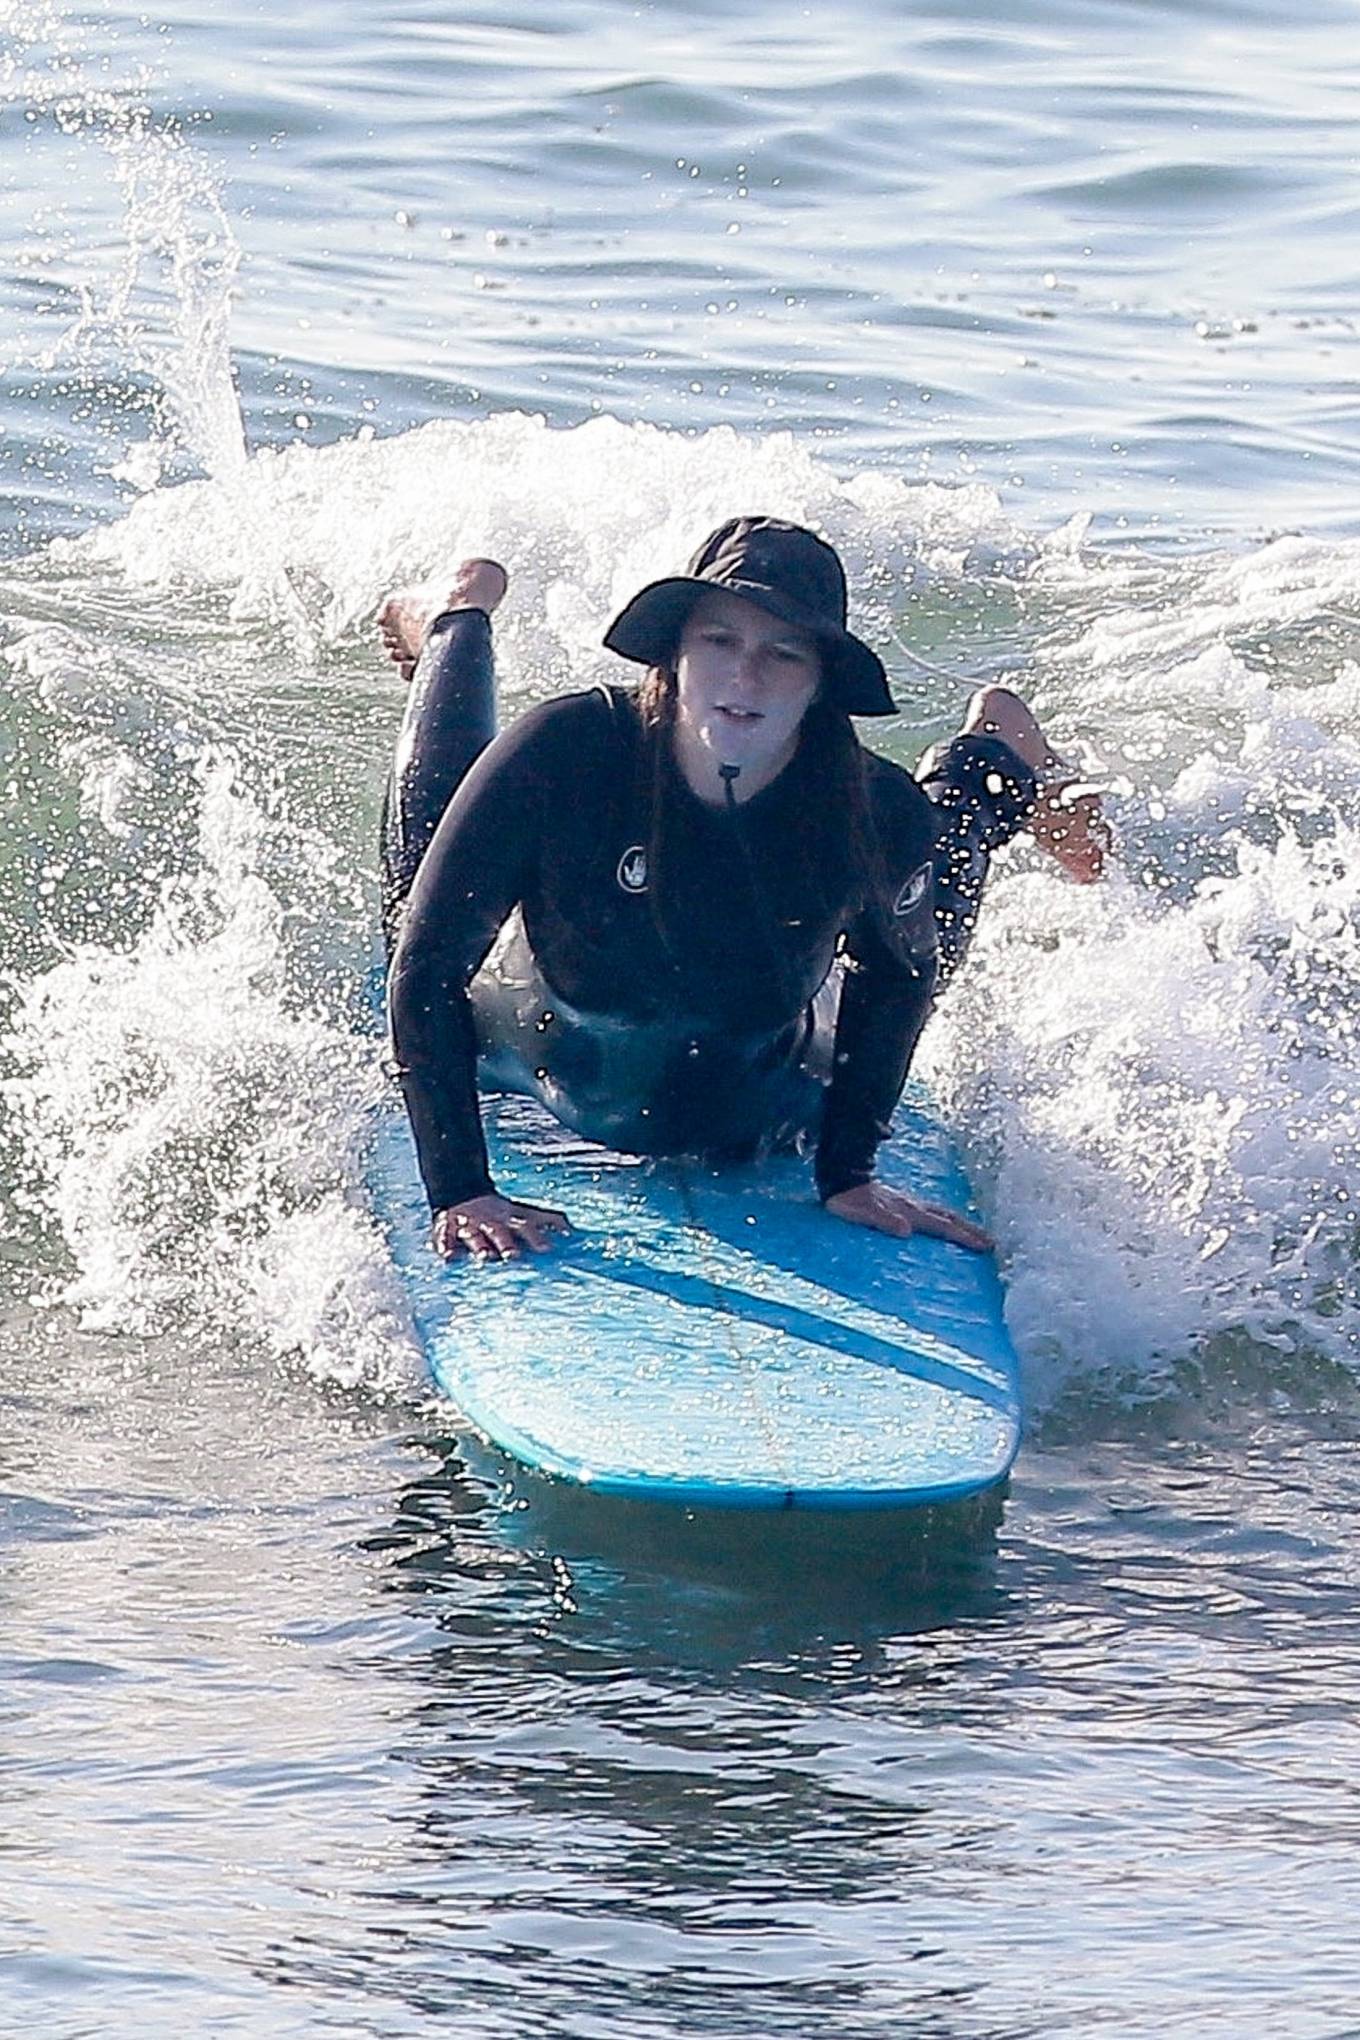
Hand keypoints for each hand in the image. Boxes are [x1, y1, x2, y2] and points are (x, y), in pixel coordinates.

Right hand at [432, 1193, 569, 1261]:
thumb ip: (548, 1220)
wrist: (463, 1192)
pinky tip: (447, 1257)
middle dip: (507, 1244)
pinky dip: (445, 1246)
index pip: (526, 1228)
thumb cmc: (500, 1213)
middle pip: (500, 1233)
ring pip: (474, 1236)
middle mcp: (491, 1223)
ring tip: (483, 1258)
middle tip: (514, 1257)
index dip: (537, 1237)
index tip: (548, 1251)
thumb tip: (572, 1229)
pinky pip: (445, 1237)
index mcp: (510, 1220)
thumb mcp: (524, 1212)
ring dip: (479, 1246)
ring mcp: (469, 1225)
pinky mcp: (447, 1227)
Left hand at [824, 1178, 993, 1252]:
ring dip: (961, 1224)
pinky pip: (931, 1212)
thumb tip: (906, 1230)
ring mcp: (909, 1203)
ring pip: (942, 1213)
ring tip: (977, 1234)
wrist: (840, 1178)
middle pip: (948, 1218)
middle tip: (991, 1243)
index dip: (963, 1236)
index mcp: (908, 1210)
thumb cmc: (849, 1200)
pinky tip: (945, 1224)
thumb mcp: (862, 1213)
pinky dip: (945, 1219)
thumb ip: (883, 1220)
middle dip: (970, 1230)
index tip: (984, 1246)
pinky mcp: (902, 1204)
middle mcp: (913, 1206)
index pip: (942, 1225)